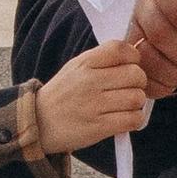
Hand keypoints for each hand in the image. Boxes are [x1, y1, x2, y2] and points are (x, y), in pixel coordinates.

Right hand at [35, 41, 153, 158]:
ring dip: (137, 103)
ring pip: (137, 98)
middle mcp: (90, 81)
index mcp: (85, 63)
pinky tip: (125, 119)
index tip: (130, 65)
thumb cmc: (63, 94)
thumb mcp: (75, 68)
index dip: (133, 57)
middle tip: (130, 89)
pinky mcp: (98, 127)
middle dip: (139, 83)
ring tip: (125, 105)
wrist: (38, 122)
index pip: (120, 50)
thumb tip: (134, 58)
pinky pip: (133, 119)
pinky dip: (134, 120)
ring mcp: (94, 105)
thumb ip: (101, 60)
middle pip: (136, 75)